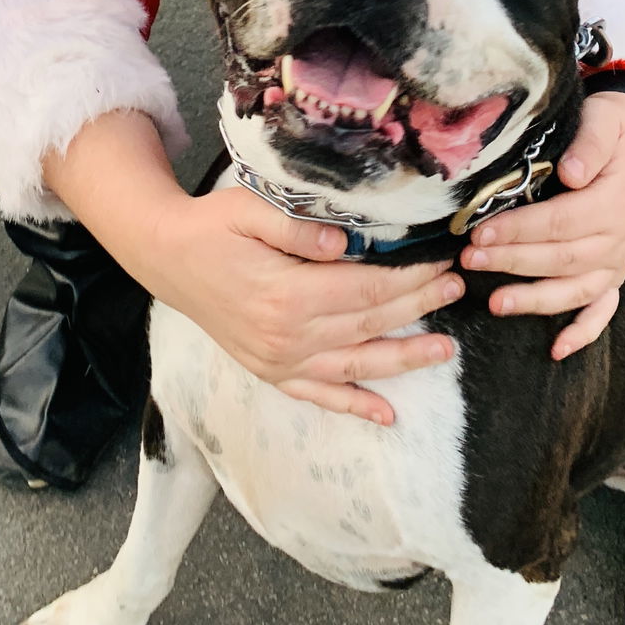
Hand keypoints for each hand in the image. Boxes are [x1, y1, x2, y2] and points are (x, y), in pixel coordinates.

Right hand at [144, 186, 464, 426]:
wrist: (167, 259)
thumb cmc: (212, 227)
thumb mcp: (250, 210)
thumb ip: (298, 229)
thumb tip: (344, 244)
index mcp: (287, 294)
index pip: (365, 289)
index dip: (408, 279)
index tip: (442, 264)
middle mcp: (287, 336)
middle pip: (368, 324)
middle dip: (417, 307)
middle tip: (456, 290)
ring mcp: (279, 361)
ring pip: (354, 365)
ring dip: (402, 359)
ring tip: (444, 350)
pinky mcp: (271, 371)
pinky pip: (319, 394)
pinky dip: (353, 405)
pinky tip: (386, 415)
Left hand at [459, 91, 624, 359]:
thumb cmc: (607, 127)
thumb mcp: (602, 121)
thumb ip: (588, 145)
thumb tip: (571, 174)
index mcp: (611, 202)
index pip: (560, 222)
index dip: (519, 230)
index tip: (480, 232)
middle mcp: (618, 239)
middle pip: (561, 258)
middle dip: (512, 261)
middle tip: (469, 260)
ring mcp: (617, 261)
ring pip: (575, 290)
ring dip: (535, 300)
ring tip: (495, 303)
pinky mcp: (613, 273)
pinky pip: (602, 311)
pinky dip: (583, 332)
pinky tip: (556, 350)